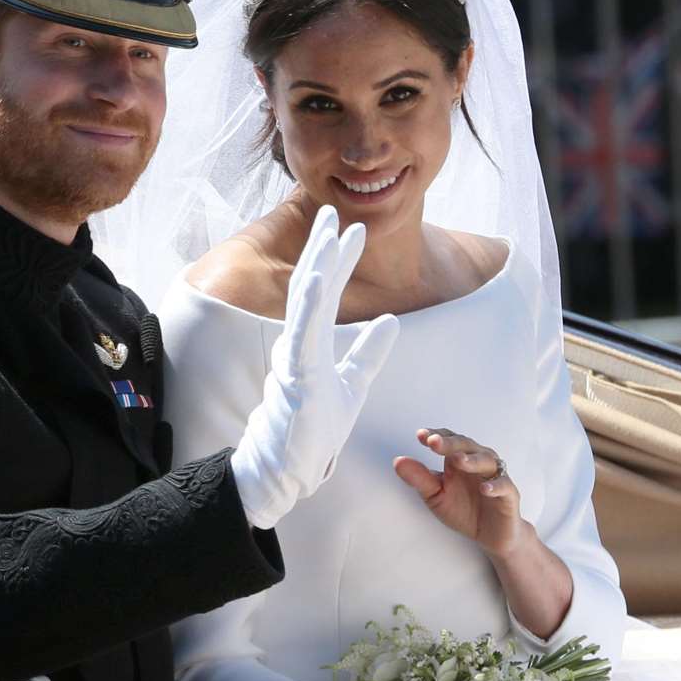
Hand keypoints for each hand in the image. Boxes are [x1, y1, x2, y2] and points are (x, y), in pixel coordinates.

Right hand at [231, 206, 398, 528]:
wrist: (291, 469)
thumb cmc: (315, 430)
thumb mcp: (353, 386)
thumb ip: (368, 353)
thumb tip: (390, 320)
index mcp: (311, 343)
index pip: (325, 293)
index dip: (339, 260)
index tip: (353, 229)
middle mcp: (298, 344)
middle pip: (310, 286)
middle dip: (323, 248)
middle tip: (332, 211)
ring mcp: (295, 358)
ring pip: (304, 302)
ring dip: (318, 265)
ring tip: (329, 232)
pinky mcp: (297, 377)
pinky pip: (303, 334)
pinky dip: (311, 305)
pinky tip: (319, 277)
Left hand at [394, 428, 525, 558]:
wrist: (491, 536)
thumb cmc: (463, 510)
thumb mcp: (435, 496)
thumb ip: (419, 479)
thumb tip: (397, 461)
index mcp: (458, 459)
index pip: (448, 440)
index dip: (436, 436)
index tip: (420, 436)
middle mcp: (478, 462)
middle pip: (465, 445)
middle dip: (449, 443)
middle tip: (434, 442)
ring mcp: (494, 476)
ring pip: (486, 460)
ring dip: (472, 459)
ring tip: (457, 460)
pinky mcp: (509, 495)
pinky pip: (504, 486)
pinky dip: (495, 485)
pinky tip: (484, 488)